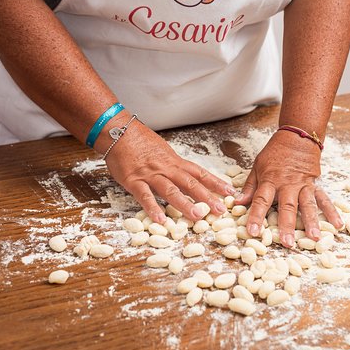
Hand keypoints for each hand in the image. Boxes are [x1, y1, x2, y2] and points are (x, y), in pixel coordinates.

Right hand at [105, 120, 234, 223]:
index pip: (199, 173)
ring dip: (184, 204)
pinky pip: (144, 196)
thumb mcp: (163, 151)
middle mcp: (166, 168)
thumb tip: (187, 176)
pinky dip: (152, 208)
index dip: (215, 183)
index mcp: (174, 162)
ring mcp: (150, 175)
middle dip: (207, 197)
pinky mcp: (133, 180)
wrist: (119, 130)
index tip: (230, 192)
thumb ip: (174, 165)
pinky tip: (160, 220)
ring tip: (197, 216)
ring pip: (170, 190)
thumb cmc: (139, 141)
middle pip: (190, 183)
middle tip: (221, 210)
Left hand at [235, 130, 342, 246]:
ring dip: (312, 221)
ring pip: (307, 204)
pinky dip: (332, 211)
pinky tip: (337, 224)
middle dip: (287, 225)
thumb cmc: (275, 153)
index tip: (253, 231)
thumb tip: (236, 203)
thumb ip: (249, 187)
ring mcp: (303, 185)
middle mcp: (287, 184)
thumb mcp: (257, 166)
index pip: (261, 200)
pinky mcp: (315, 184)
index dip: (256, 216)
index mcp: (270, 180)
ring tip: (315, 237)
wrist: (297, 137)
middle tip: (287, 242)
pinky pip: (324, 199)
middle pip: (287, 206)